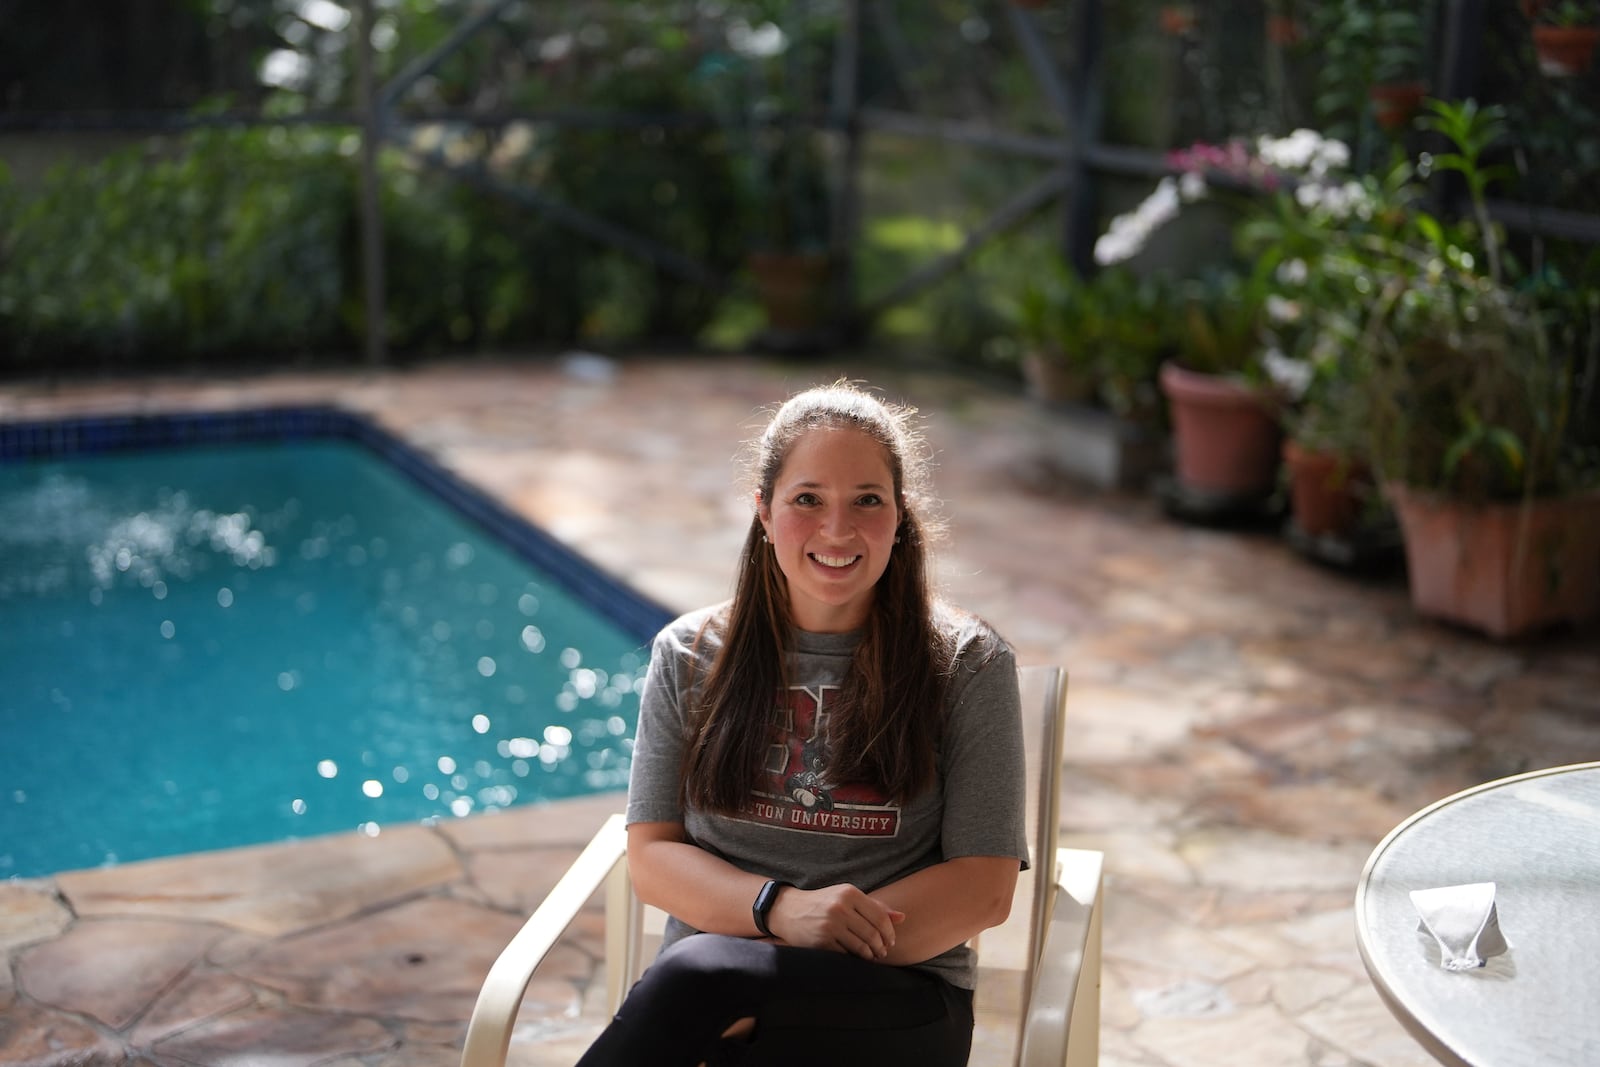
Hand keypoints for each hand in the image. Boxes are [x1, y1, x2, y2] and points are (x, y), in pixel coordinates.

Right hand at [767, 883, 904, 960]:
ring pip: (861, 946)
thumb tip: (902, 918)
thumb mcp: (847, 898)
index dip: (889, 932)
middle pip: (872, 933)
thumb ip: (875, 907)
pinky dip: (854, 958)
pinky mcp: (821, 941)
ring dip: (870, 955)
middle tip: (882, 952)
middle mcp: (840, 907)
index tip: (890, 941)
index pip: (880, 917)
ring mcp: (830, 925)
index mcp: (849, 893)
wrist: (788, 910)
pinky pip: (845, 954)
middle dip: (881, 946)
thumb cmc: (823, 903)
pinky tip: (855, 957)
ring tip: (872, 956)